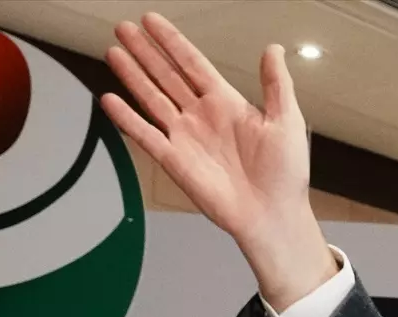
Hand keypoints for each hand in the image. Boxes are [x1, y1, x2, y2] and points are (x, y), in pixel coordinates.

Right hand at [101, 14, 335, 309]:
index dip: (172, 42)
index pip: (192, 63)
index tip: (152, 20)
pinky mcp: (175, 160)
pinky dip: (127, 119)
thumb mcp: (287, 121)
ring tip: (114, 52)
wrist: (273, 215)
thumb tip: (274, 49)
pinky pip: (146, 135)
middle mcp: (202, 117)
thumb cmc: (285, 174)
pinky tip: (110, 99)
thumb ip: (277, 84)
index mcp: (227, 103)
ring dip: (132, 75)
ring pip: (152, 98)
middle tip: (123, 28)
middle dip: (145, 52)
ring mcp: (186, 137)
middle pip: (166, 75)